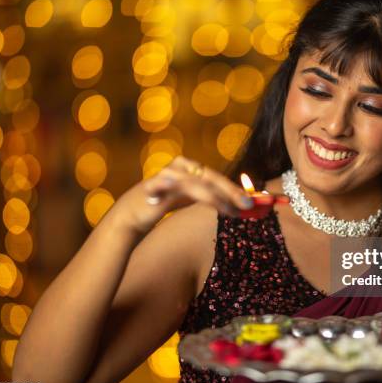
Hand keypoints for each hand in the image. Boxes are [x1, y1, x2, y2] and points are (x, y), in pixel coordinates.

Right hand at [109, 156, 253, 234]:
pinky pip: (179, 190)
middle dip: (231, 191)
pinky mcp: (155, 185)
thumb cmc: (161, 205)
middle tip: (247, 204)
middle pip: (210, 177)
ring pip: (198, 183)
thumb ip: (210, 198)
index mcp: (188, 168)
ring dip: (218, 198)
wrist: (131, 215)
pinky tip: (209, 203)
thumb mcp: (188, 199)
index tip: (251, 202)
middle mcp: (179, 167)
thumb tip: (238, 205)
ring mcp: (167, 174)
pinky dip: (193, 195)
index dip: (234, 189)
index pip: (216, 177)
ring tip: (232, 211)